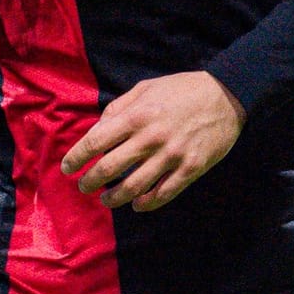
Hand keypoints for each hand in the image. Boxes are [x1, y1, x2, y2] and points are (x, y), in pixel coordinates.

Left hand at [59, 71, 245, 211]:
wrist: (226, 96)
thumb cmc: (181, 89)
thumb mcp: (145, 88)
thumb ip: (118, 109)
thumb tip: (97, 130)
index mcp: (136, 116)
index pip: (96, 142)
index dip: (77, 157)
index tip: (67, 168)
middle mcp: (151, 138)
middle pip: (110, 168)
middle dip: (91, 181)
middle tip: (84, 186)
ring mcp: (172, 156)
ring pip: (134, 186)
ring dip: (115, 198)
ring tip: (106, 200)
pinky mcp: (191, 169)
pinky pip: (164, 193)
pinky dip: (147, 203)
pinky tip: (136, 205)